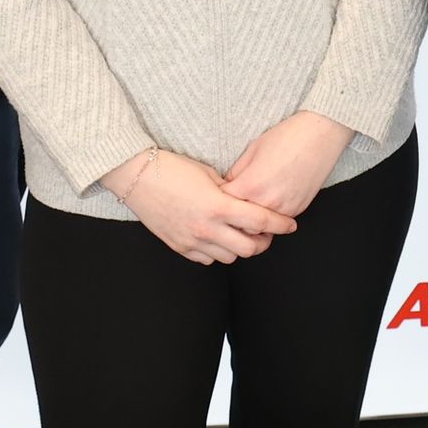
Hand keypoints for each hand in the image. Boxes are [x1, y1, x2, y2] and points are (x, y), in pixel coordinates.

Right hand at [107, 148, 296, 265]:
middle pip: (249, 248)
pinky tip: (218, 237)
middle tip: (266, 232)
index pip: (260, 222)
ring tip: (241, 234)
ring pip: (229, 257)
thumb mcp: (209, 174)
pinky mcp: (179, 247)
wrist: (137, 177)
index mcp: (218, 206)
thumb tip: (247, 201)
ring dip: (240, 248)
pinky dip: (218, 251)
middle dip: (263, 242)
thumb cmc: (173, 168)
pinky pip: (207, 259)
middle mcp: (207, 229)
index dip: (280, 225)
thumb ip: (231, 192)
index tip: (290, 225)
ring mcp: (192, 241)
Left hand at [222, 110, 356, 222]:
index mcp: (250, 186)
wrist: (320, 135)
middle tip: (230, 207)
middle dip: (233, 216)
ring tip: (248, 207)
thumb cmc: (286, 137)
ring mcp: (284, 209)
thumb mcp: (252, 150)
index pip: (223, 205)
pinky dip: (270, 216)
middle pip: (239, 223)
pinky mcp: (297, 210)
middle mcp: (267, 202)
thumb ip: (237, 174)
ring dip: (252, 221)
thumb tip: (227, 188)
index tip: (216, 197)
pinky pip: (277, 221)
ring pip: (259, 228)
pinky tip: (268, 202)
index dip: (217, 201)